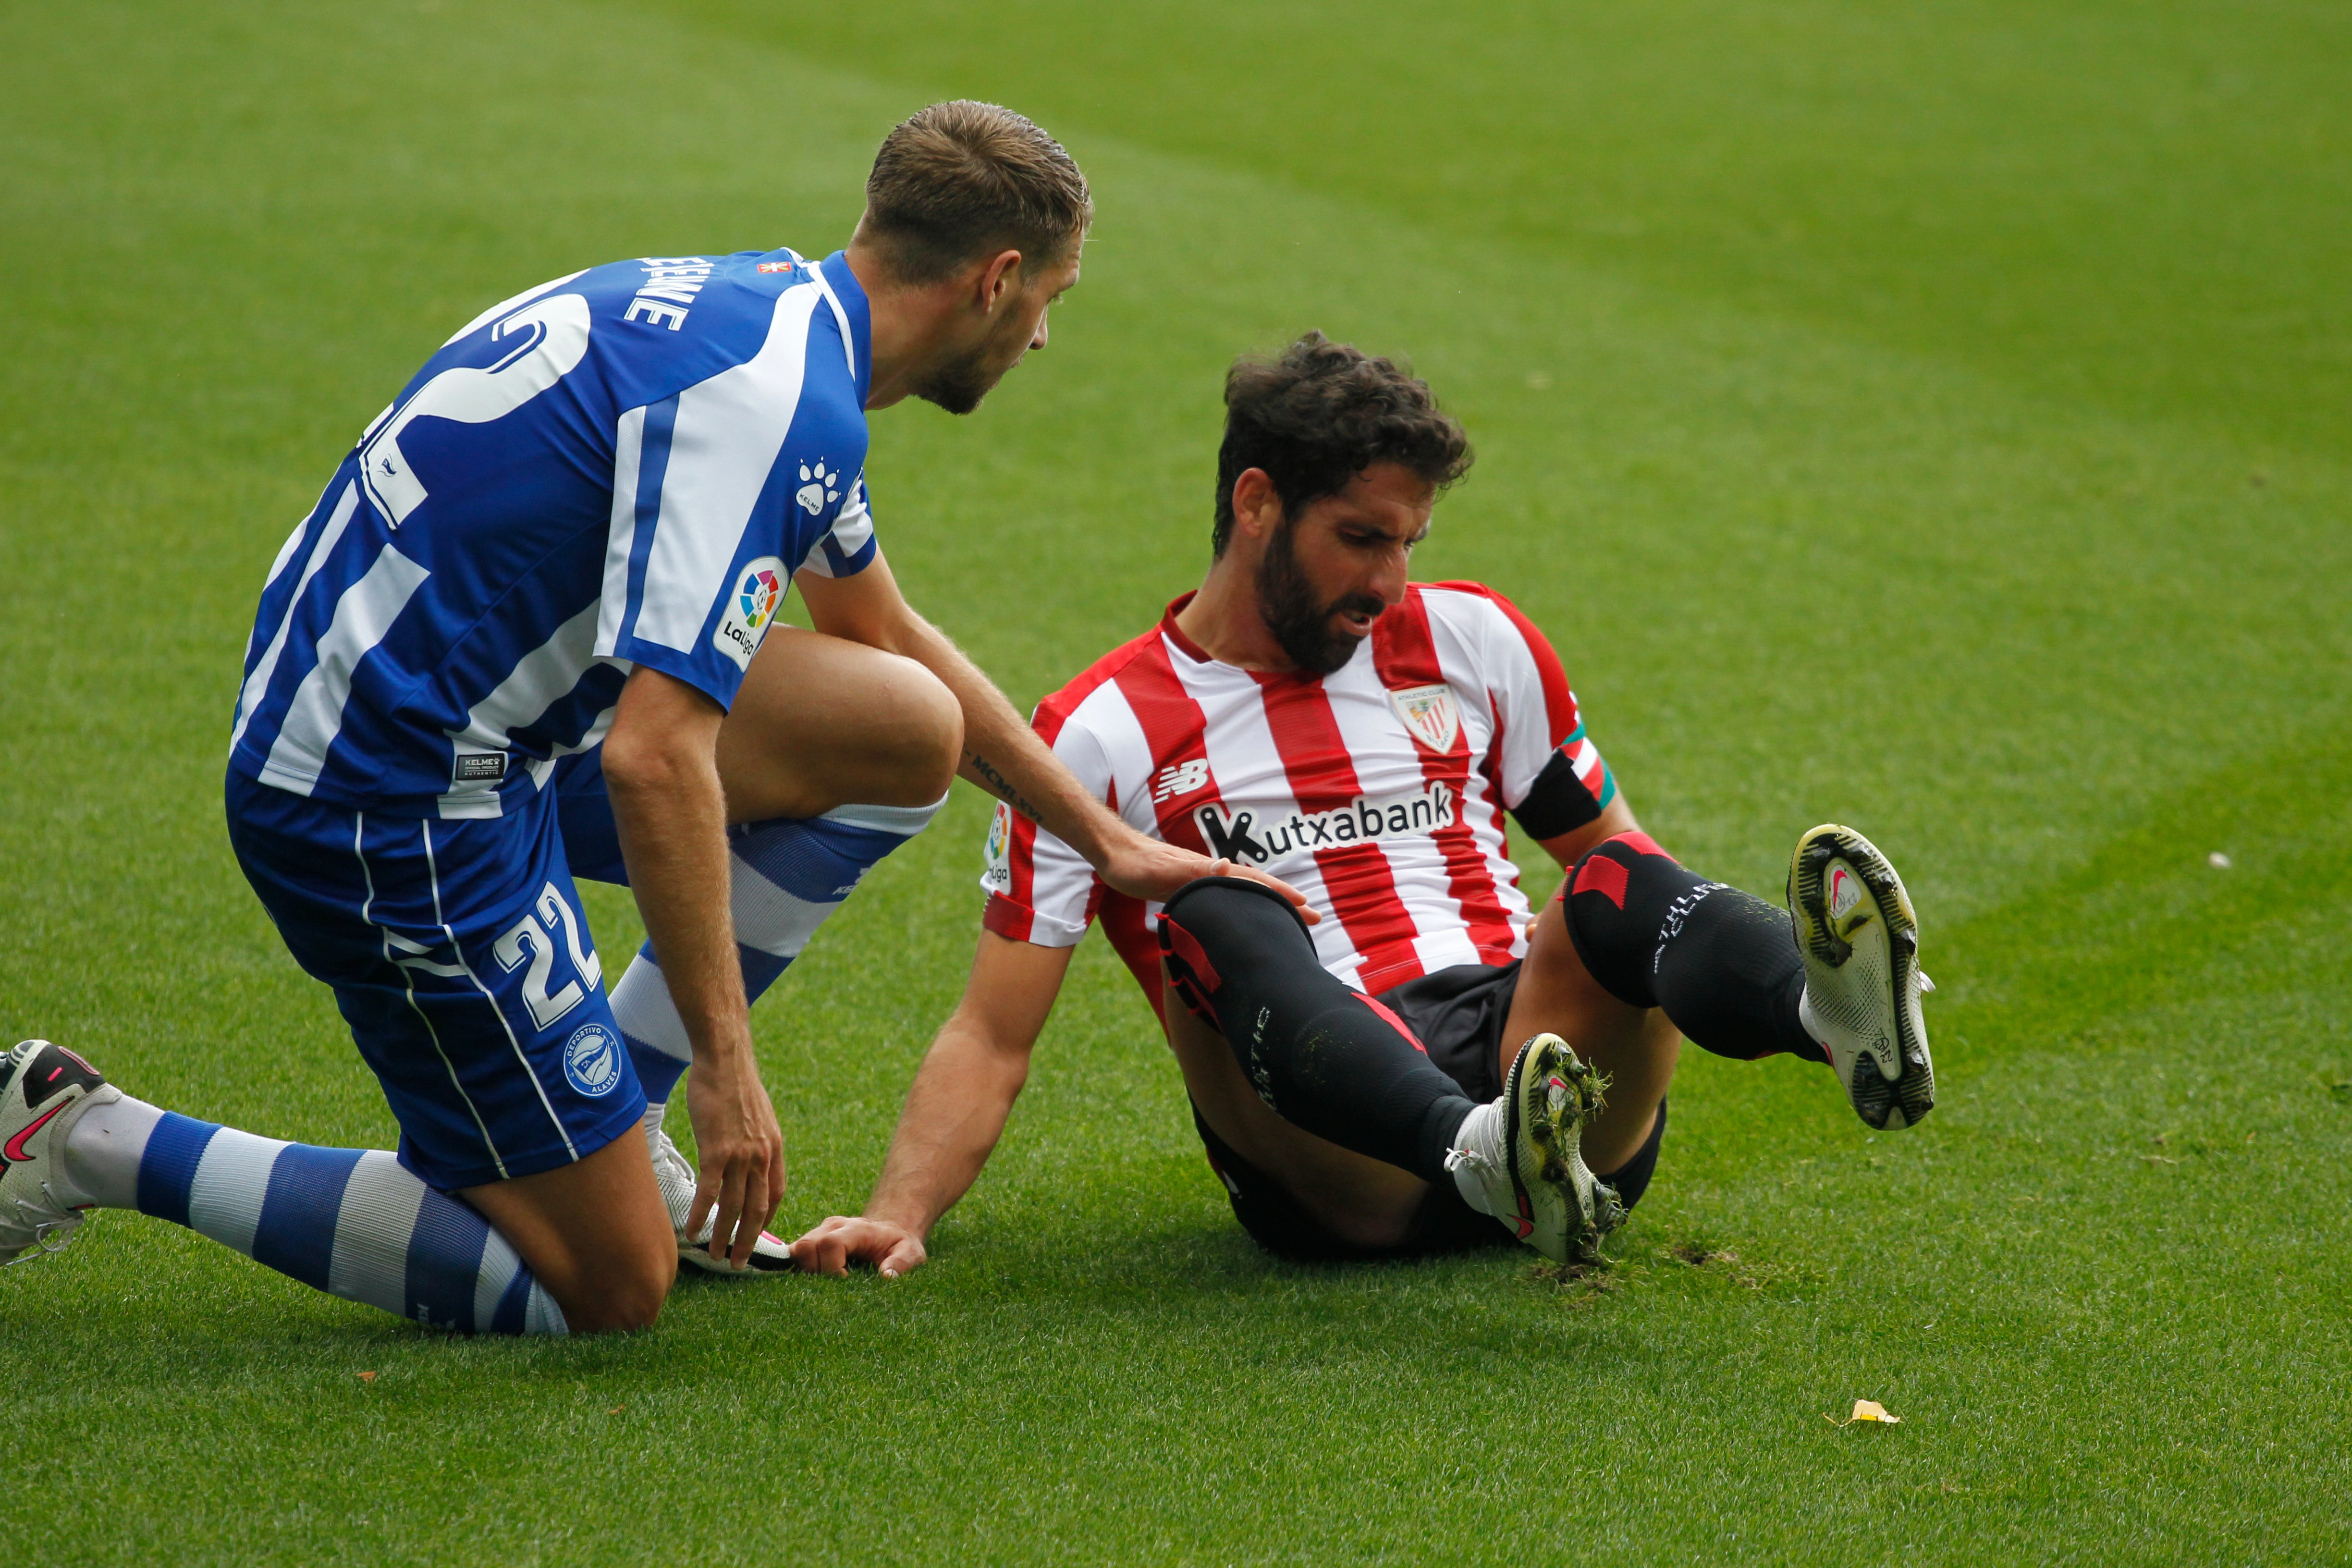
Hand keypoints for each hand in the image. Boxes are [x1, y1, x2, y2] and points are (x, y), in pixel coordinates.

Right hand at [683, 1044, 785, 1269]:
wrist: (726, 1059)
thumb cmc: (736, 1085)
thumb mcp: (759, 1117)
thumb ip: (758, 1141)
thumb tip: (749, 1157)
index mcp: (774, 1149)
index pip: (775, 1194)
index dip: (767, 1219)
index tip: (758, 1235)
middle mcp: (763, 1157)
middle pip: (758, 1209)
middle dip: (749, 1240)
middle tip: (740, 1264)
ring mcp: (742, 1155)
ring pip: (734, 1207)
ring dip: (725, 1236)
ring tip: (717, 1257)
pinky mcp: (717, 1151)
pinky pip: (710, 1192)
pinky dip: (702, 1216)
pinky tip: (693, 1232)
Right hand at [791, 1215, 927, 1278]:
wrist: (889, 1231)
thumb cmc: (899, 1244)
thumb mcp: (912, 1252)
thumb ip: (902, 1262)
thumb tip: (886, 1276)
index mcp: (857, 1229)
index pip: (831, 1244)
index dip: (832, 1269)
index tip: (845, 1284)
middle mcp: (833, 1226)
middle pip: (806, 1246)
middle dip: (814, 1272)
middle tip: (832, 1288)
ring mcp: (820, 1232)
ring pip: (796, 1250)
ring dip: (804, 1272)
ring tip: (824, 1286)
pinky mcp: (812, 1241)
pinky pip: (795, 1254)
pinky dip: (800, 1270)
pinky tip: (813, 1284)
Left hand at [1095, 831, 1318, 925]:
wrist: (1112, 852)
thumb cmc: (1134, 865)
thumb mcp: (1163, 870)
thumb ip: (1195, 870)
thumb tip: (1228, 865)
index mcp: (1209, 871)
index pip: (1253, 882)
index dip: (1279, 895)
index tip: (1306, 906)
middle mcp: (1211, 873)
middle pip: (1255, 888)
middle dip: (1284, 902)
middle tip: (1313, 918)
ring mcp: (1202, 879)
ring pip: (1243, 893)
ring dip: (1266, 904)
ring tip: (1288, 919)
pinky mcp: (1189, 886)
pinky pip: (1226, 898)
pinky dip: (1243, 905)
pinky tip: (1243, 915)